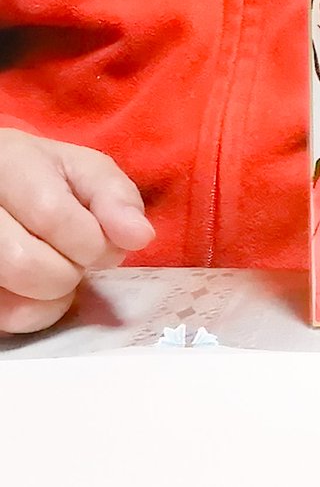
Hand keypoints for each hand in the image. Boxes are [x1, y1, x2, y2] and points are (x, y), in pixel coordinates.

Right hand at [0, 129, 154, 333]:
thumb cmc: (42, 176)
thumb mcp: (85, 170)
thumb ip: (116, 197)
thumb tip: (139, 235)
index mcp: (6, 167)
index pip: (52, 216)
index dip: (93, 240)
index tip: (101, 240)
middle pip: (29, 266)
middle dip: (72, 269)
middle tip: (73, 252)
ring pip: (15, 303)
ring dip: (54, 295)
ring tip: (52, 264)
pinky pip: (7, 320)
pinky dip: (33, 312)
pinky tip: (32, 285)